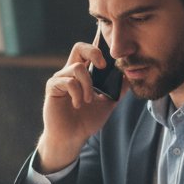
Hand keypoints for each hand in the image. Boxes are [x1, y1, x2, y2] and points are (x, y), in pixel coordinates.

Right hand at [36, 33, 120, 172]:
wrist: (72, 138)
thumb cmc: (87, 121)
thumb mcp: (108, 103)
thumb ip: (118, 89)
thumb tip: (130, 75)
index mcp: (84, 74)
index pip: (90, 52)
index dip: (99, 46)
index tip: (112, 54)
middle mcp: (71, 73)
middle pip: (79, 47)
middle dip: (93, 52)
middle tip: (103, 66)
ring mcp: (61, 79)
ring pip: (78, 68)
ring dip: (88, 85)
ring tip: (88, 101)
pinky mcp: (53, 87)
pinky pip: (68, 81)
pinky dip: (77, 94)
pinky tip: (78, 105)